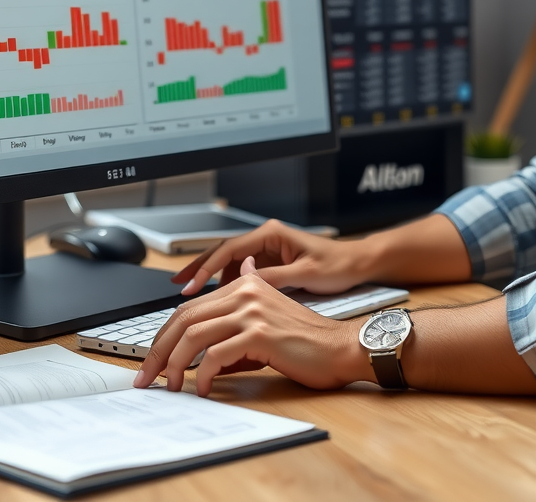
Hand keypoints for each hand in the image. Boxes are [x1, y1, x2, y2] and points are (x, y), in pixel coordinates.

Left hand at [134, 257, 367, 394]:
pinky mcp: (260, 333)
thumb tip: (204, 334)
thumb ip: (236, 319)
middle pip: (184, 318)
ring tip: (170, 387)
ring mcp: (253, 310)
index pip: (190, 308)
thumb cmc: (304, 341)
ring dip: (174, 365)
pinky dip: (202, 375)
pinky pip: (216, 355)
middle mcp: (246, 291)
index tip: (152, 361)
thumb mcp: (266, 320)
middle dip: (159, 351)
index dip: (165, 336)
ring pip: (194, 335)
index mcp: (245, 285)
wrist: (339, 347)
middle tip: (146, 378)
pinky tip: (202, 389)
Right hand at [171, 218, 368, 296]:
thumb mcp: (305, 274)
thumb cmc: (338, 265)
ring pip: (229, 263)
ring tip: (190, 298)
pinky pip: (241, 272)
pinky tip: (217, 300)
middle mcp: (266, 238)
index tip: (189, 286)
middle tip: (177, 286)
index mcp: (271, 234)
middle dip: (198, 268)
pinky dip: (226, 285)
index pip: (229, 249)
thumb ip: (274, 277)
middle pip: (223, 252)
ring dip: (210, 279)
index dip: (206, 267)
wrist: (358, 264)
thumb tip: (244, 283)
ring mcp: (267, 249)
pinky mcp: (271, 262)